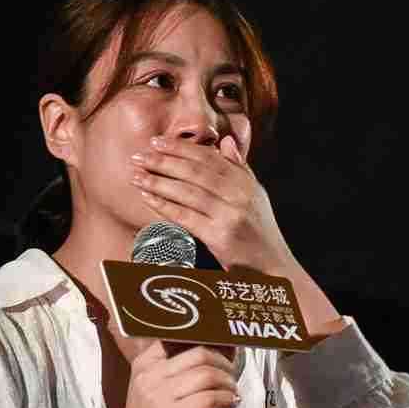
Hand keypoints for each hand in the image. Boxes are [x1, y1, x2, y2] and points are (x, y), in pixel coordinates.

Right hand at [106, 339, 239, 407]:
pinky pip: (209, 400)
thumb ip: (172, 373)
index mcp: (143, 365)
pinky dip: (225, 400)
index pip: (180, 337)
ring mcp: (158, 397)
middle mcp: (149, 377)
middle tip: (231, 375)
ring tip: (232, 392)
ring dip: (228, 383)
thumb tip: (210, 358)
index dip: (209, 341)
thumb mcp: (150, 392)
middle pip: (199, 353)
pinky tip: (229, 404)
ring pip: (207, 375)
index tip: (225, 348)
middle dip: (224, 363)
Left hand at [130, 135, 291, 275]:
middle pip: (195, 172)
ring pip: (188, 192)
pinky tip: (148, 198)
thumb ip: (239, 168)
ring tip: (136, 175)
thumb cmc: (259, 231)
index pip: (208, 158)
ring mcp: (229, 215)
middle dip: (164, 161)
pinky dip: (164, 205)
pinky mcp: (219, 236)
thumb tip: (225, 142)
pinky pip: (185, 217)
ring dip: (158, 182)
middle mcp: (238, 195)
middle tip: (139, 156)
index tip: (156, 141)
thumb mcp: (255, 195)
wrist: (272, 265)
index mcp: (244, 182)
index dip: (180, 148)